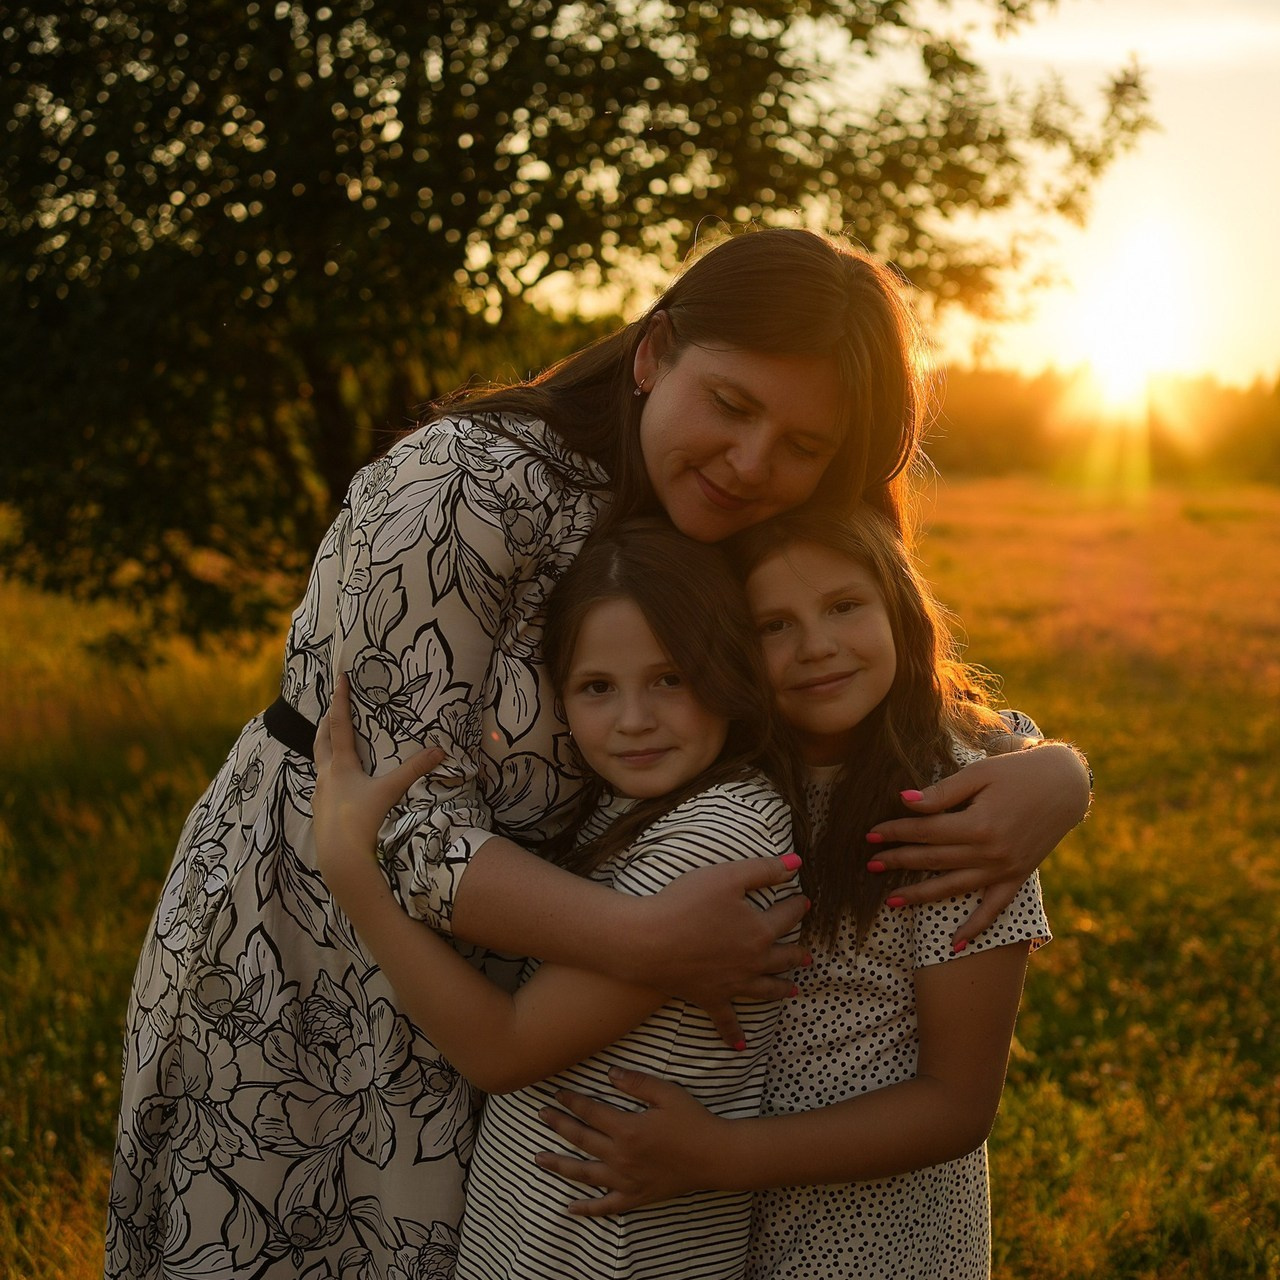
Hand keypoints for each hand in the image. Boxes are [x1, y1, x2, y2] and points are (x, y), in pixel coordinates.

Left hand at [312, 674, 444, 894]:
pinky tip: (336, 784)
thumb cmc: (362, 823)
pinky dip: (327, 775)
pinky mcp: (321, 814)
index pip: (339, 724)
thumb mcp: (391, 792)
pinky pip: (322, 786)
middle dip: (326, 723)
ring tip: (331, 743)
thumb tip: (440, 750)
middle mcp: (325, 777)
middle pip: (321, 741)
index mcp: (340, 766)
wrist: (341, 861)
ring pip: (318, 764)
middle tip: (331, 709)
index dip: (340, 700)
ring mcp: (320, 797)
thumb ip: (415, 770)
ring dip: (323, 749)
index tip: (340, 678)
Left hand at [535, 1068, 723, 1214]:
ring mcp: (626, 1180)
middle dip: (558, 1125)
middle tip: (541, 1115)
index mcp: (627, 1129)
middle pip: (581, 1139)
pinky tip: (570, 1208)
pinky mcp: (636, 1197)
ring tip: (538, 1159)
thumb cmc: (693, 1121)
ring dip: (560, 1165)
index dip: (572, 1101)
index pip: (590, 1112)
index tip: (557, 1094)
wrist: (715, 1156)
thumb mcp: (667, 1092)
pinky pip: (606, 1206)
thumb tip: (609, 1075)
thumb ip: (636, 1082)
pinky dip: (587, 1209)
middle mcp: (621, 1157)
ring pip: (584, 1173)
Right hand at [639, 857, 808, 1046]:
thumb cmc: (685, 903)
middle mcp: (752, 962)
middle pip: (783, 957)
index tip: (803, 901)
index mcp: (760, 931)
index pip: (787, 916)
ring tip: (794, 989)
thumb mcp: (728, 876)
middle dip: (797, 952)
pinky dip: (734, 1035)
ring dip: (782, 988)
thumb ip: (764, 869)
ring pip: (765, 989)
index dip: (797, 905)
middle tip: (807, 953)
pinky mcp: (709, 998)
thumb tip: (796, 863)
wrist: (648, 941)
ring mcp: (732, 984)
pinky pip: (726, 1021)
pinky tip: (740, 1047)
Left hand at [866, 742, 1089, 946]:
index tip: (870, 834)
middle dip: (899, 861)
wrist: (1065, 785)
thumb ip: (942, 793)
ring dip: (921, 896)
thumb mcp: (978, 774)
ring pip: (954, 887)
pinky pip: (993, 908)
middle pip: (934, 859)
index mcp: (979, 825)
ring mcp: (1005, 869)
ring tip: (891, 902)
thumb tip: (904, 800)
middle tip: (870, 864)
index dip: (896, 832)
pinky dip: (975, 927)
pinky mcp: (1017, 877)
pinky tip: (954, 944)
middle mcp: (990, 853)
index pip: (925, 831)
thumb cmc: (1017, 772)